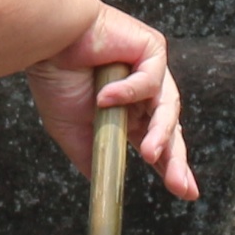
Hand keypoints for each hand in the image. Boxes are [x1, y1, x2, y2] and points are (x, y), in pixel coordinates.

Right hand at [24, 4, 196, 200]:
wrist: (47, 41)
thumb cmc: (56, 78)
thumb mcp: (72, 130)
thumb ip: (92, 155)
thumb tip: (105, 184)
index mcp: (129, 112)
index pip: (158, 141)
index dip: (171, 165)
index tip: (187, 192)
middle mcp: (144, 92)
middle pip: (170, 129)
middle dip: (175, 159)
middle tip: (180, 186)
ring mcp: (150, 70)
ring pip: (167, 107)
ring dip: (159, 133)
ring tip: (148, 154)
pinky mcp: (151, 49)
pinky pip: (149, 79)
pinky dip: (127, 91)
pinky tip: (104, 97)